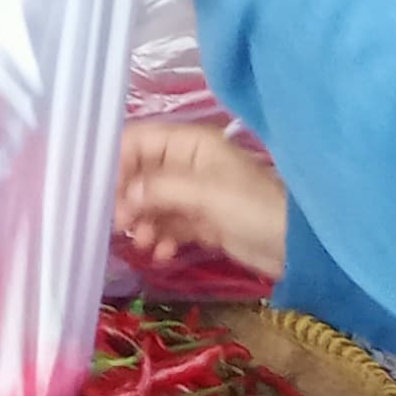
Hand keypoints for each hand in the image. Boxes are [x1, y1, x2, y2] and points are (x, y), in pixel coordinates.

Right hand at [115, 122, 287, 279]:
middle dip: (126, 197)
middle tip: (117, 225)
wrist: (295, 246)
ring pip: (153, 203)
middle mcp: (188, 164)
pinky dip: (162, 238)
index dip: (116, 163)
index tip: (100, 194)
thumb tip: (124, 195)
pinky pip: (170, 226)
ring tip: (143, 243)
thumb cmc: (252, 208)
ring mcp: (195, 195)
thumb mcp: (205, 194)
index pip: (139, 141)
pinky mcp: (202, 222)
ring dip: (143, 222)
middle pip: (141, 173)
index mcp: (189, 144)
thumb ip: (160, 189)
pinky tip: (162, 254)